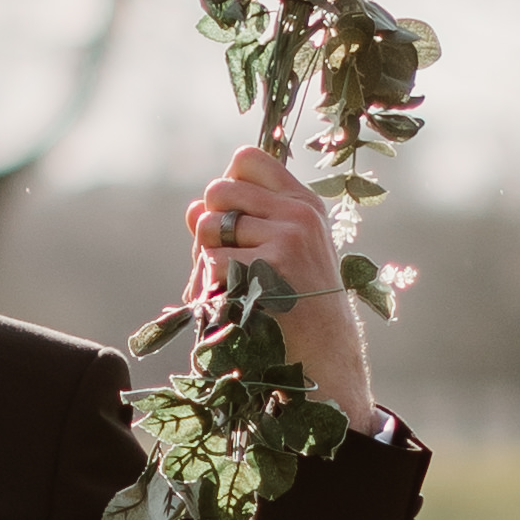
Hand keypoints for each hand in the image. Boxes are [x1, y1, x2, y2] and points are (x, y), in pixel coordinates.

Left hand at [186, 138, 376, 428]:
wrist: (325, 359)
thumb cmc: (297, 309)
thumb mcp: (280, 256)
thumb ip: (239, 227)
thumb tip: (194, 208)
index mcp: (305, 204)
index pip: (247, 159)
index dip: (226, 187)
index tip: (235, 220)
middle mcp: (299, 213)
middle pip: (218, 190)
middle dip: (209, 227)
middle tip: (226, 263)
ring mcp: (287, 237)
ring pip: (208, 226)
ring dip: (204, 259)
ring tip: (228, 287)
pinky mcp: (268, 267)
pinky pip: (210, 262)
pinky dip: (209, 286)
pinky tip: (232, 306)